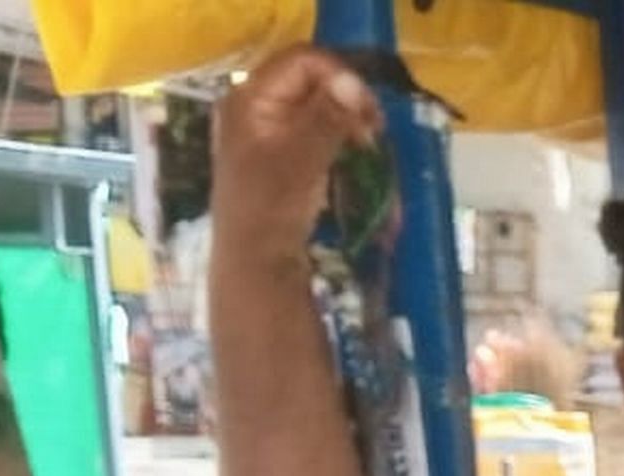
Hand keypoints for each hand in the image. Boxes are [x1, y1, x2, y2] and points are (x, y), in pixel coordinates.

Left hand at [208, 49, 383, 261]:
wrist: (254, 267)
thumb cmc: (271, 212)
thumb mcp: (301, 160)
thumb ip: (327, 118)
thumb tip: (354, 84)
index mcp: (250, 98)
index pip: (302, 61)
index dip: (340, 76)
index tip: (369, 112)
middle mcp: (255, 106)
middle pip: (310, 81)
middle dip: (347, 101)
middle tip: (373, 131)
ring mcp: (266, 131)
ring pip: (316, 107)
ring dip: (347, 122)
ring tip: (367, 148)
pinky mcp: (279, 155)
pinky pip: (314, 132)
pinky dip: (338, 140)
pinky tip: (353, 159)